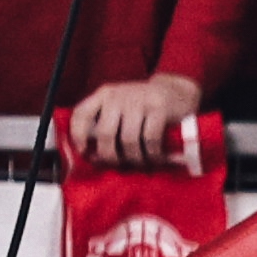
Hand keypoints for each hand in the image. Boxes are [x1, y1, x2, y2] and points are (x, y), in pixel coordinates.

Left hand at [61, 72, 200, 164]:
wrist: (178, 91)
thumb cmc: (145, 106)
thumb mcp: (121, 107)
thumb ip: (106, 124)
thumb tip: (94, 157)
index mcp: (104, 94)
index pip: (81, 114)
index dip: (78, 136)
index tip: (85, 152)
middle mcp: (118, 96)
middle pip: (105, 133)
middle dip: (110, 156)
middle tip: (118, 166)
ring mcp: (140, 101)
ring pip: (128, 139)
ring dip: (134, 158)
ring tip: (140, 165)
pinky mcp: (160, 109)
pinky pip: (150, 139)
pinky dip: (152, 154)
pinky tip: (155, 159)